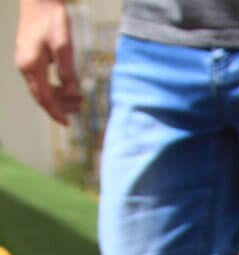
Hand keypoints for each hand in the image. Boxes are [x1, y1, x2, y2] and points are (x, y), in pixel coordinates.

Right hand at [15, 0, 81, 124]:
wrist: (39, 1)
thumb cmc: (53, 21)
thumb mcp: (64, 47)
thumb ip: (68, 71)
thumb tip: (72, 93)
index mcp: (32, 66)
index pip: (44, 97)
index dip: (56, 112)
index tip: (67, 124)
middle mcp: (25, 66)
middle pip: (42, 96)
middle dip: (59, 106)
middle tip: (79, 109)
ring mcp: (25, 62)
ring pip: (42, 88)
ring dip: (58, 97)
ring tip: (77, 100)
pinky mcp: (29, 57)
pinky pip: (41, 79)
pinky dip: (54, 87)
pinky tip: (67, 87)